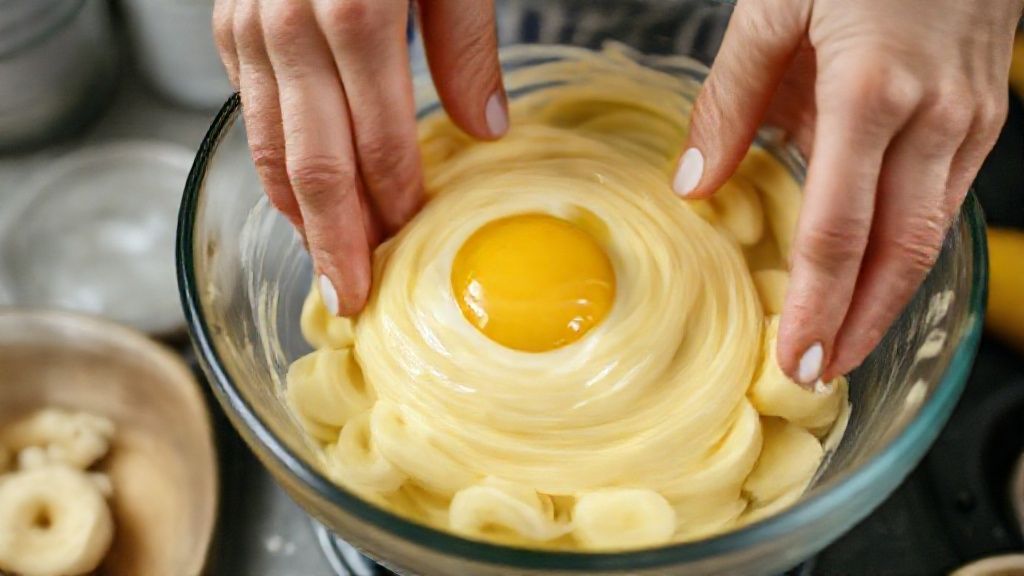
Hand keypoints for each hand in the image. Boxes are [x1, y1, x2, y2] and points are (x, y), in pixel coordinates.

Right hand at [213, 0, 507, 315]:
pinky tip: (297, 194)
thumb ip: (465, 41)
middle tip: (351, 299)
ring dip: (298, 215)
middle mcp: (290, 25)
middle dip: (334, 242)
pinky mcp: (229, 21)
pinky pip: (248, 109)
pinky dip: (273, 163)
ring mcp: (250, 24)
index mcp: (354, 10)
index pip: (377, 140)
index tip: (406, 248)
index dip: (393, 204)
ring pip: (269, 146)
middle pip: (313, 163)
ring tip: (324, 261)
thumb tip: (485, 127)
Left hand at [674, 0, 1020, 383]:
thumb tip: (695, 185)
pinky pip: (946, 197)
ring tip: (845, 343)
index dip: (815, 304)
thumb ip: (729, 101)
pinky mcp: (984, 112)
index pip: (838, 231)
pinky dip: (910, 248)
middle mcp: (933, 117)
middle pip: (896, 253)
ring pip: (931, 236)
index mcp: (869, 92)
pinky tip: (878, 276)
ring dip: (888, 300)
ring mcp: (970, 118)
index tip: (793, 355)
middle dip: (856, 324)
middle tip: (818, 375)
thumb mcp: (772, 9)